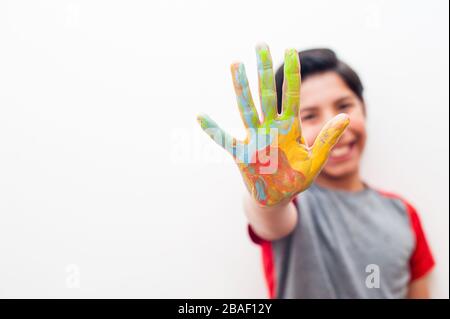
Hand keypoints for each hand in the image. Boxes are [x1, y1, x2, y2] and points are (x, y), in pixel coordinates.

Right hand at [197, 44, 348, 206]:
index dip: (291, 74)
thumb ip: (328, 139)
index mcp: (289, 129)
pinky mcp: (241, 154)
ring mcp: (255, 139)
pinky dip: (214, 130)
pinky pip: (225, 140)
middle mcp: (270, 128)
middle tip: (260, 45)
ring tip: (236, 64)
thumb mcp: (315, 161)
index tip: (290, 50)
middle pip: (266, 94)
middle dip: (264, 70)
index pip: (291, 96)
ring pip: (247, 108)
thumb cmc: (297, 179)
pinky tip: (201, 116)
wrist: (277, 198)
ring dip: (241, 87)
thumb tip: (346, 116)